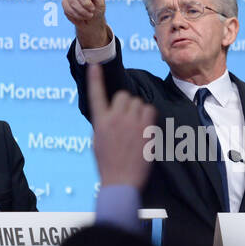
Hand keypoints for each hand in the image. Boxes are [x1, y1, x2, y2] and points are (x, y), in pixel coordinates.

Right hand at [62, 0, 109, 47]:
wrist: (92, 22)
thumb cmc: (98, 10)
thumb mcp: (100, 2)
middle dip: (84, 4)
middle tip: (91, 11)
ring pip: (70, 2)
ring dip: (80, 11)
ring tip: (88, 15)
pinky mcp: (64, 5)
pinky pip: (66, 10)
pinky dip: (74, 15)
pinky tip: (80, 17)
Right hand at [87, 63, 156, 187]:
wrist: (120, 181)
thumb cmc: (107, 164)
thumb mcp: (97, 141)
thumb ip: (103, 124)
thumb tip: (111, 114)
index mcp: (100, 122)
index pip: (96, 94)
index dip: (95, 78)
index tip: (94, 64)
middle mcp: (114, 119)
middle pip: (123, 95)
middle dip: (126, 103)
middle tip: (126, 116)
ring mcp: (131, 123)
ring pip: (138, 102)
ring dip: (137, 109)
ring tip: (135, 124)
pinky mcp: (145, 129)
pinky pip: (149, 110)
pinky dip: (148, 115)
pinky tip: (144, 126)